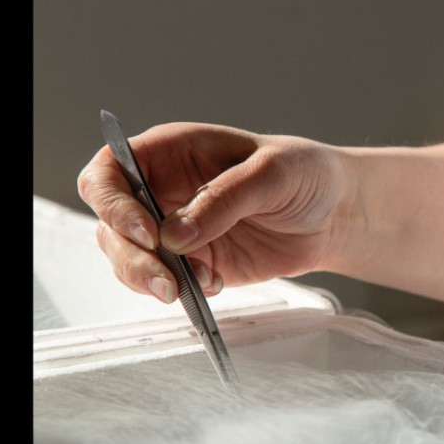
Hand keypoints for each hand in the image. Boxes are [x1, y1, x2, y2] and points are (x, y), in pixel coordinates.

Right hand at [78, 122, 354, 302]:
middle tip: (167, 280)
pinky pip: (163, 281)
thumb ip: (224, 199)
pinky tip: (214, 285)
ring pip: (128, 258)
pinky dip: (178, 291)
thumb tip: (175, 234)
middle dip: (131, 256)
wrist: (334, 214)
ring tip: (190, 286)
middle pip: (110, 224)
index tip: (146, 232)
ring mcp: (173, 229)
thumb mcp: (272, 174)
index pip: (109, 172)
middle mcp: (162, 190)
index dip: (113, 203)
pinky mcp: (192, 261)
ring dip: (149, 279)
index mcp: (171, 153)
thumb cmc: (305, 174)